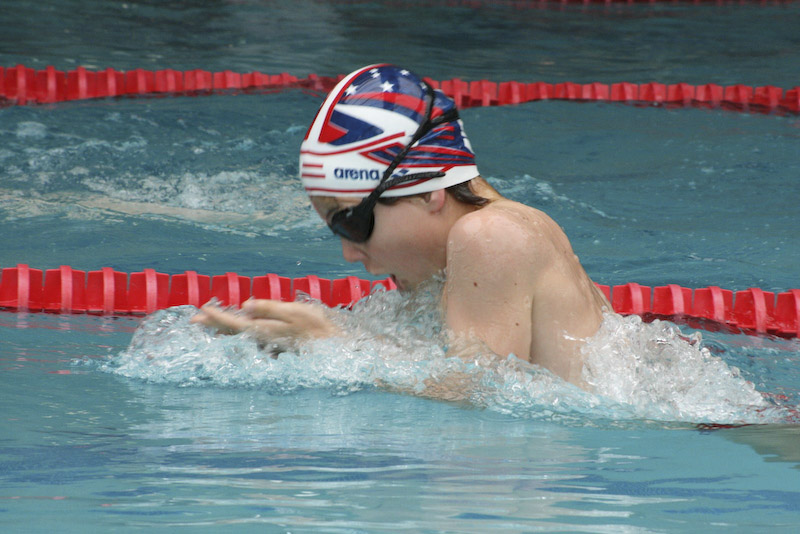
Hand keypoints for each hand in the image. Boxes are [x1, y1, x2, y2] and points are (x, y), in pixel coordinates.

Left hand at [190, 299, 337, 349]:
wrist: (335, 346)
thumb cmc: (317, 327)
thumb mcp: (294, 312)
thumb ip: (269, 308)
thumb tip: (245, 306)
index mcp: (264, 329)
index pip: (234, 323)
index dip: (216, 317)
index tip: (200, 311)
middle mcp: (263, 339)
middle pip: (233, 331)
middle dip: (214, 325)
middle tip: (194, 320)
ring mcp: (269, 343)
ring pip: (240, 335)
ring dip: (224, 329)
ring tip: (209, 324)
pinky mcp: (275, 344)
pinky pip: (251, 337)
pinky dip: (239, 332)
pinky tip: (237, 329)